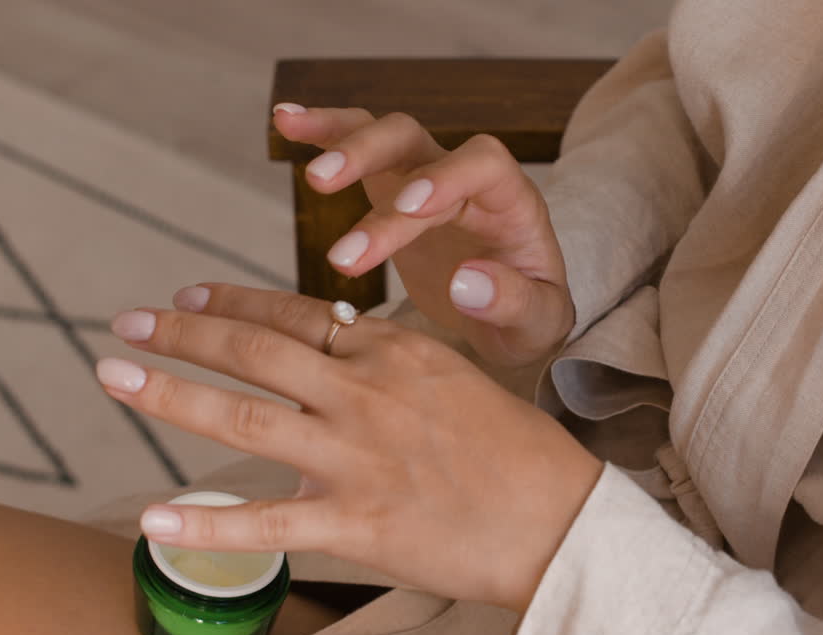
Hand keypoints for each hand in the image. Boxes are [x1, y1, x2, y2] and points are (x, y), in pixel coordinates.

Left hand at [98, 284, 602, 611]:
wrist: (561, 518)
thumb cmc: (518, 451)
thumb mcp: (455, 376)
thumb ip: (390, 360)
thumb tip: (338, 338)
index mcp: (391, 353)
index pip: (293, 313)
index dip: (230, 302)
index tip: (185, 297)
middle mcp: (364, 394)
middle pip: (254, 352)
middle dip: (180, 333)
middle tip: (126, 323)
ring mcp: (356, 458)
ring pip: (243, 419)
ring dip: (169, 394)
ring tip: (112, 377)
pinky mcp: (357, 524)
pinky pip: (267, 524)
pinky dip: (206, 523)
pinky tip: (153, 517)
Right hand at [273, 103, 574, 366]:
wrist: (513, 317)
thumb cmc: (529, 318)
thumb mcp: (537, 322)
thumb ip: (512, 302)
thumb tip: (466, 281)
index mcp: (511, 202)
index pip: (481, 165)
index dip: (445, 177)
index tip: (410, 207)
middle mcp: (465, 178)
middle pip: (416, 140)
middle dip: (368, 156)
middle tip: (322, 185)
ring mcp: (426, 177)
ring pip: (381, 136)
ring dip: (338, 139)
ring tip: (290, 138)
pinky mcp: (394, 188)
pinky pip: (359, 147)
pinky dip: (324, 133)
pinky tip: (285, 123)